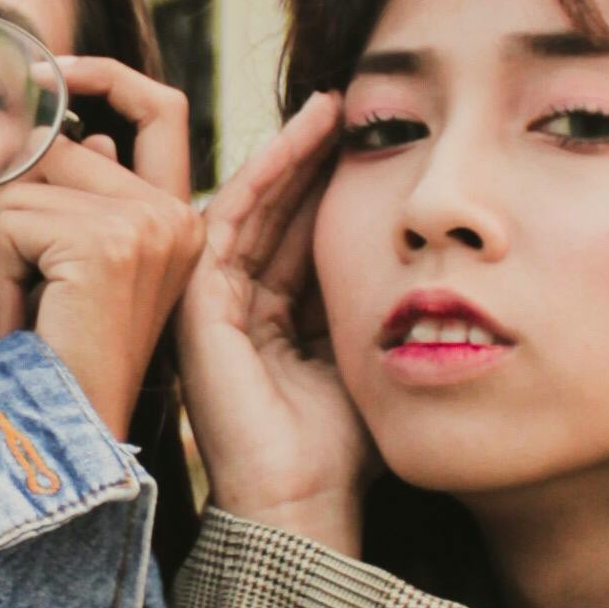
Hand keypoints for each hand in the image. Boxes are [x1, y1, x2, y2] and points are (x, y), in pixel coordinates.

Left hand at [0, 55, 202, 442]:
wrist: (68, 436)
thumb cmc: (55, 358)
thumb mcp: (65, 259)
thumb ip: (72, 187)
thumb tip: (55, 115)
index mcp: (181, 217)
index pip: (160, 105)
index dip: (102, 75)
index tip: (47, 71)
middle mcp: (178, 215)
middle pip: (64, 143)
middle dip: (14, 203)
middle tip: (20, 285)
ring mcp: (149, 224)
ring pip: (26, 179)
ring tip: (25, 308)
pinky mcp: (109, 242)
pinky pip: (10, 216)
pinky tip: (22, 320)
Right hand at [175, 93, 370, 549]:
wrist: (301, 503)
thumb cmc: (342, 450)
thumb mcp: (363, 352)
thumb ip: (368, 300)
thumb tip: (412, 243)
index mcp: (272, 321)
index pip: (300, 234)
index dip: (331, 183)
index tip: (374, 136)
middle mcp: (236, 306)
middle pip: (275, 212)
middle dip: (311, 156)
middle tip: (352, 104)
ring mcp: (210, 303)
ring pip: (250, 205)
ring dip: (290, 153)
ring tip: (331, 107)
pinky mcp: (197, 304)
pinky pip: (229, 221)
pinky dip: (263, 176)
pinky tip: (299, 141)